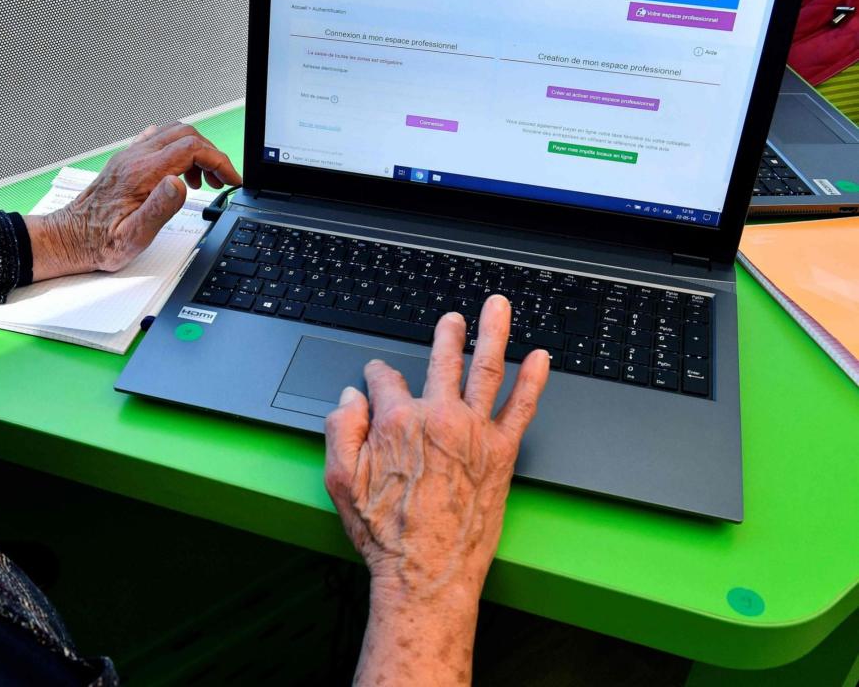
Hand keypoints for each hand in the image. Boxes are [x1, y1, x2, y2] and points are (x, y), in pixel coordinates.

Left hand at [24, 122, 239, 279]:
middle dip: (211, 154)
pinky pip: (157, 141)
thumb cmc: (98, 243)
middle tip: (221, 181)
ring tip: (202, 182)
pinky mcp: (126, 162)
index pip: (191, 149)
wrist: (69, 238)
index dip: (218, 160)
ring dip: (195, 152)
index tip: (231, 178)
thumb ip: (158, 209)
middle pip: (185, 135)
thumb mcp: (132, 236)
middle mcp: (134, 158)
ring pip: (173, 134)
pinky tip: (179, 173)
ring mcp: (129, 157)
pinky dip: (177, 150)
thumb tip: (179, 184)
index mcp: (141, 174)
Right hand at [325, 295, 549, 603]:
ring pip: (487, 368)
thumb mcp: (339, 481)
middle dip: (447, 335)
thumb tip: (349, 398)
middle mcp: (438, 417)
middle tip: (452, 319)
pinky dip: (535, 379)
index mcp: (395, 421)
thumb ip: (340, 430)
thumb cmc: (385, 534)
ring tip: (497, 308)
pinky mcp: (502, 453)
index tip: (376, 377)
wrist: (427, 572)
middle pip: (442, 361)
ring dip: (492, 333)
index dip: (377, 376)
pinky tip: (541, 359)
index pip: (386, 380)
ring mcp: (474, 432)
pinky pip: (524, 407)